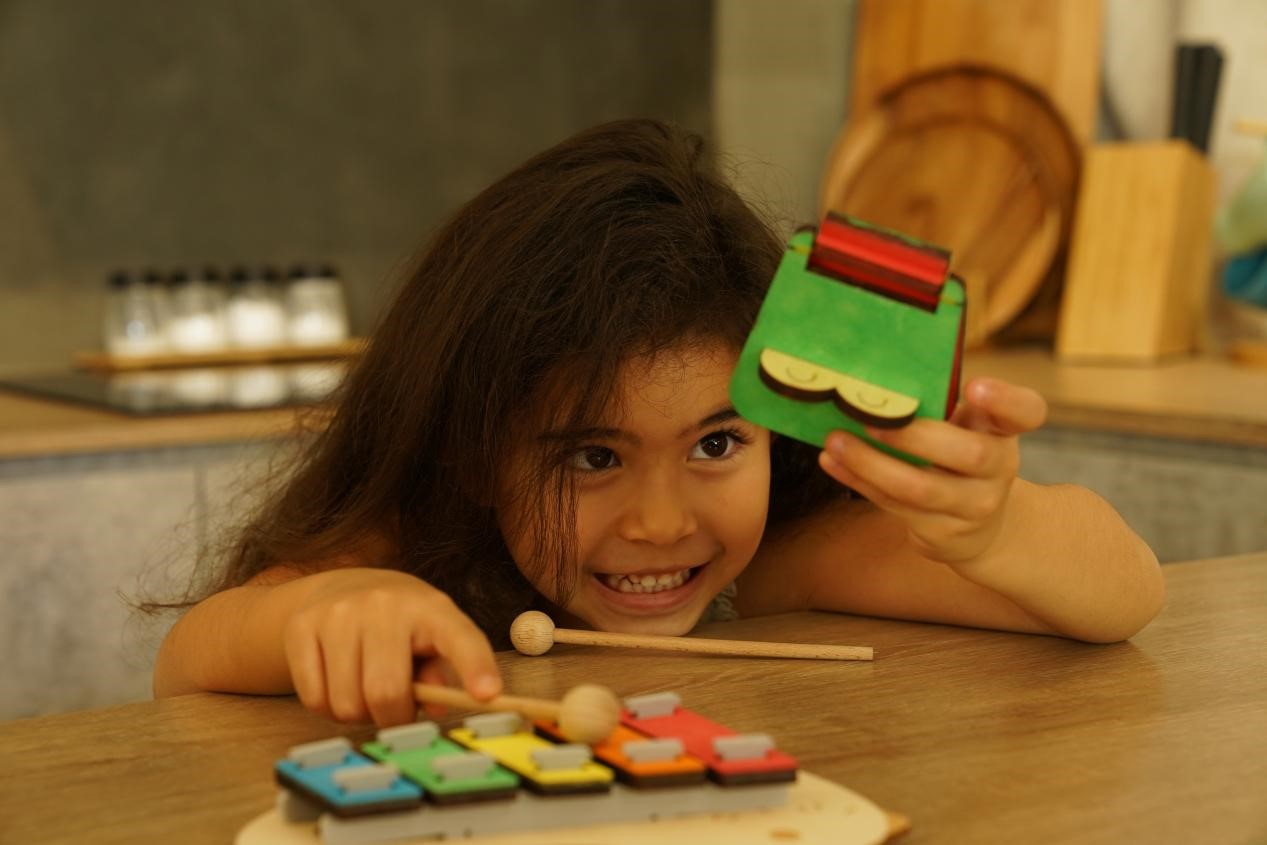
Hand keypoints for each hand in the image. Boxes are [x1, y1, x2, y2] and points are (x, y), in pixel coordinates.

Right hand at [282, 568, 500, 726]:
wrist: (340, 587)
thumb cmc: (399, 624)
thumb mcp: (431, 639)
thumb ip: (442, 673)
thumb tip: (439, 706)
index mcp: (429, 608)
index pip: (459, 638)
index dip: (475, 667)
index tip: (487, 695)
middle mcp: (383, 604)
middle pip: (386, 693)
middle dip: (394, 718)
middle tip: (396, 709)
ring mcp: (338, 613)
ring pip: (346, 704)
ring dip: (359, 715)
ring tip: (365, 690)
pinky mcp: (301, 626)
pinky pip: (314, 699)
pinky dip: (328, 709)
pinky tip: (339, 685)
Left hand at [818, 377, 1046, 564]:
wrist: (979, 526)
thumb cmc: (960, 456)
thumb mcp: (967, 426)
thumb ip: (942, 401)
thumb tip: (874, 373)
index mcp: (1004, 431)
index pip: (1026, 412)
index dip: (1004, 400)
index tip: (975, 386)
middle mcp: (999, 469)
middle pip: (968, 454)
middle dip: (914, 436)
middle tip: (868, 416)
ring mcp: (973, 507)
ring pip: (920, 488)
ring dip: (871, 464)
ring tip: (835, 441)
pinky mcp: (942, 534)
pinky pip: (894, 506)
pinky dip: (858, 481)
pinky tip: (831, 461)